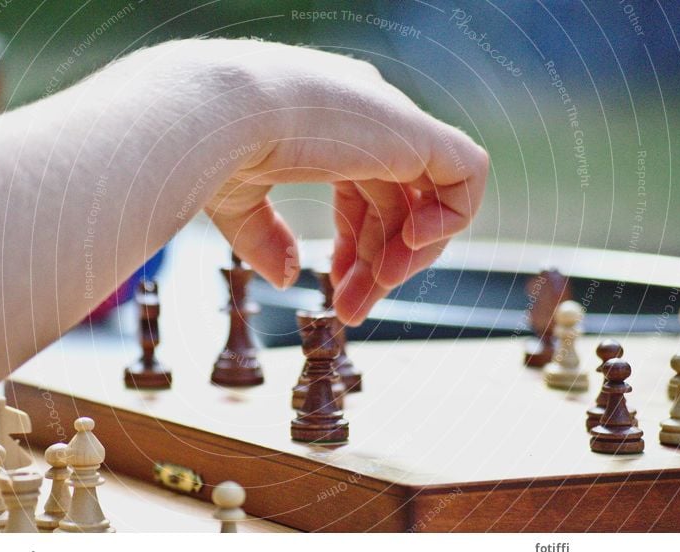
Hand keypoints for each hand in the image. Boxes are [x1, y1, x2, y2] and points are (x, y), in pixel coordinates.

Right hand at [201, 40, 487, 324]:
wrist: (218, 114)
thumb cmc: (213, 146)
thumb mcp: (238, 200)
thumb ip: (265, 235)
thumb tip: (285, 276)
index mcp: (328, 126)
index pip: (365, 189)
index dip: (356, 244)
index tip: (334, 283)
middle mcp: (366, 120)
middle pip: (395, 204)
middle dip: (375, 264)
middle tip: (351, 310)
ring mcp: (393, 123)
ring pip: (427, 200)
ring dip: (403, 256)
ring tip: (372, 293)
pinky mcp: (415, 132)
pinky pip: (466, 173)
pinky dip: (451, 217)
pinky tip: (410, 247)